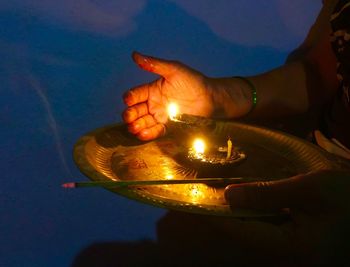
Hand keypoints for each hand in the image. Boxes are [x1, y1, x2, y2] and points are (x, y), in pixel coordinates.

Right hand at [122, 52, 214, 139]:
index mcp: (152, 90)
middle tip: (129, 117)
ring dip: (136, 125)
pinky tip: (143, 133)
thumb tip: (134, 54)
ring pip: (143, 122)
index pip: (135, 94)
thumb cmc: (193, 81)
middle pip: (136, 110)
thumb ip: (154, 65)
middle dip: (130, 114)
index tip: (128, 100)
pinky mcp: (168, 126)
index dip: (130, 97)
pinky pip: (155, 131)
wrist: (210, 98)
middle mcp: (154, 104)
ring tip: (134, 127)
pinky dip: (148, 133)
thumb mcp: (173, 69)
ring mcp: (160, 116)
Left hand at [222, 169, 349, 262]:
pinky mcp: (299, 252)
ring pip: (259, 237)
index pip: (242, 232)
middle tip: (211, 193)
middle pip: (248, 238)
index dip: (218, 216)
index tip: (198, 199)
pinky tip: (254, 204)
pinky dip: (260, 219)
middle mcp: (291, 261)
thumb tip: (229, 195)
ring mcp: (295, 259)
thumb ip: (268, 194)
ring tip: (228, 195)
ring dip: (243, 216)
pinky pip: (272, 236)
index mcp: (294, 250)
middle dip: (229, 215)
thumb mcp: (310, 190)